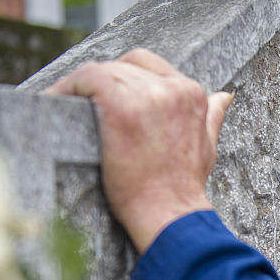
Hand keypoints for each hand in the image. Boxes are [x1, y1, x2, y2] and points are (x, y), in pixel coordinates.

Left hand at [45, 49, 232, 251]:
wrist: (170, 214)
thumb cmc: (183, 187)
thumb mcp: (207, 145)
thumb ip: (212, 116)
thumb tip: (225, 96)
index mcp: (191, 93)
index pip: (148, 65)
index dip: (123, 77)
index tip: (104, 96)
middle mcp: (172, 87)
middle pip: (124, 65)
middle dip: (101, 81)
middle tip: (80, 100)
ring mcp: (147, 95)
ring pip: (103, 71)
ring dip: (80, 86)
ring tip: (61, 102)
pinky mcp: (121, 106)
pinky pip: (86, 79)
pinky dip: (66, 88)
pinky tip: (54, 102)